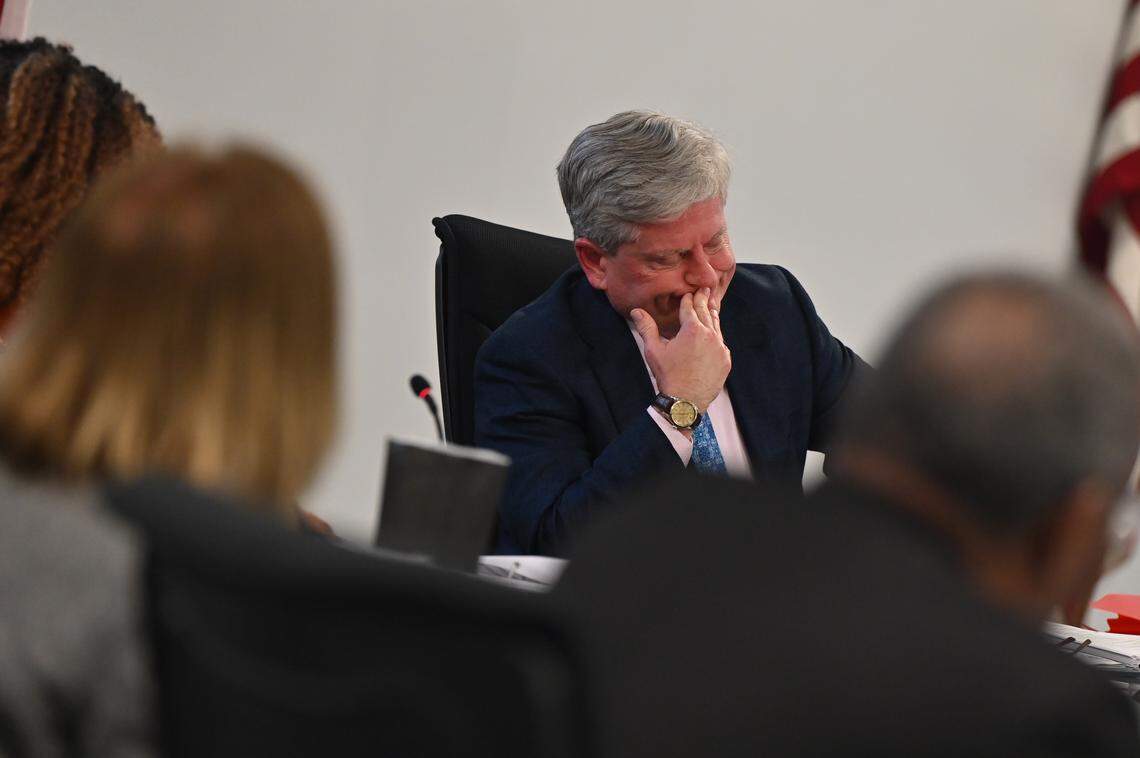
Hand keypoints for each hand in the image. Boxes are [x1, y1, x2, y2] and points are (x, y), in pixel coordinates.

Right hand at [631, 287, 730, 410]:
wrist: (686, 401)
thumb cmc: (668, 375)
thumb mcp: (654, 350)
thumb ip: (647, 328)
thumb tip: (636, 311)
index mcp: (692, 329)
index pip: (690, 308)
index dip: (688, 299)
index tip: (688, 293)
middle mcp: (710, 335)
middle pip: (706, 313)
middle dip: (704, 300)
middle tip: (705, 289)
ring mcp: (720, 348)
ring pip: (716, 326)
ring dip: (712, 315)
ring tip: (712, 306)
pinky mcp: (725, 360)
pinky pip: (721, 343)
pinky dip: (717, 335)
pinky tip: (715, 333)